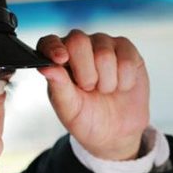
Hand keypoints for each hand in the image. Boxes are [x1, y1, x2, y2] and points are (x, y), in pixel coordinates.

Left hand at [37, 30, 149, 159]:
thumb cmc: (87, 118)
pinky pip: (126, 59)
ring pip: (104, 53)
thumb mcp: (69, 109)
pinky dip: (124, 80)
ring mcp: (103, 45)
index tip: (60, 59)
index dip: (53, 47)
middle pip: (78, 40)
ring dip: (106, 81)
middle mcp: (79, 47)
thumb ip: (58, 86)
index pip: (48, 42)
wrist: (116, 132)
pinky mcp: (126, 50)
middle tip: (88, 89)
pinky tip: (121, 86)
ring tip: (104, 90)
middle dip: (85, 72)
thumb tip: (46, 68)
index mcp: (57, 60)